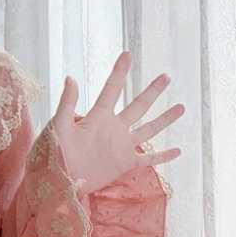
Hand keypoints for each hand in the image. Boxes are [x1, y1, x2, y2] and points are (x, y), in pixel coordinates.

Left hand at [51, 51, 184, 193]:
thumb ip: (66, 103)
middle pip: (138, 106)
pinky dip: (163, 156)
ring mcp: (121, 146)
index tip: (127, 54)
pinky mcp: (124, 164)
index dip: (119, 72)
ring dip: (164, 119)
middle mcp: (113, 129)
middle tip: (166, 76)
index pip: (112, 90)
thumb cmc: (54, 154)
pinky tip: (178, 151)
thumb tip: (70, 77)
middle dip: (152, 91)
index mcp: (98, 117)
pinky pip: (148, 159)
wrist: (59, 182)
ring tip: (181, 107)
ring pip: (148, 129)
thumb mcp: (59, 126)